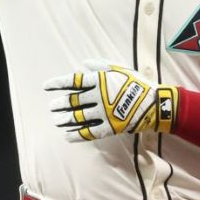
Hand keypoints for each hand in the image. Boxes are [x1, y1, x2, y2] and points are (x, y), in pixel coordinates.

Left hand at [44, 61, 179, 142]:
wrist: (154, 104)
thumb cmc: (136, 84)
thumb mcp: (120, 69)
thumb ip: (100, 65)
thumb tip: (82, 64)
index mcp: (99, 80)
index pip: (73, 81)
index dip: (57, 84)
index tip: (46, 87)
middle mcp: (98, 96)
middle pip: (72, 101)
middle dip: (59, 104)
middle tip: (52, 107)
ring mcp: (103, 113)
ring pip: (77, 117)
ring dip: (64, 120)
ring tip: (56, 121)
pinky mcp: (109, 127)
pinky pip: (88, 132)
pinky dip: (76, 135)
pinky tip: (67, 136)